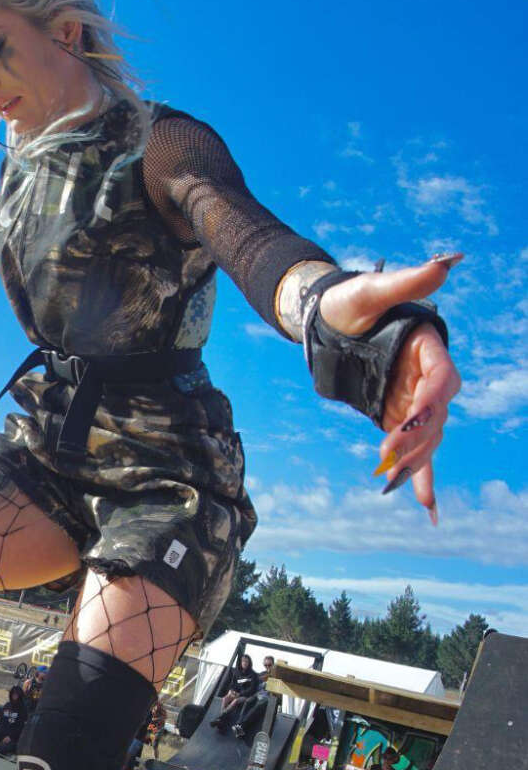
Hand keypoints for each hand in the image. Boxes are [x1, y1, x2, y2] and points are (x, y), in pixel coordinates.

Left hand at [317, 255, 462, 522]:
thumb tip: (447, 261)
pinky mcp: (396, 416)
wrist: (324, 318)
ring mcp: (412, 400)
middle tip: (386, 454)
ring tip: (393, 480)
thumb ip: (407, 280)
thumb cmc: (347, 300)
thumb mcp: (370, 289)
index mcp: (427, 348)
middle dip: (414, 437)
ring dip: (413, 461)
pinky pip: (414, 450)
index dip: (429, 402)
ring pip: (425, 438)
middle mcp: (425, 377)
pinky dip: (421, 476)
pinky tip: (428, 507)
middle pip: (433, 416)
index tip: (408, 418)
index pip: (441, 381)